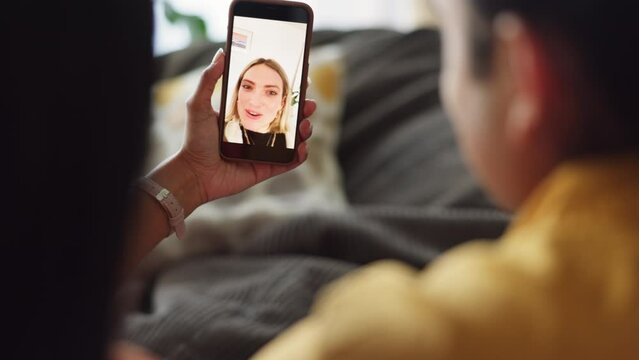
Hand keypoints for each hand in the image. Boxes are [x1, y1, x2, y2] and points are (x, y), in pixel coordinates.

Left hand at [178, 49, 315, 206]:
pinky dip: (300, 155)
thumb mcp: (198, 104)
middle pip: (290, 116)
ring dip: (305, 129)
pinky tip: (301, 147)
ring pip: (294, 137)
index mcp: (248, 113)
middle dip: (304, 108)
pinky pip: (290, 161)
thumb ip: (209, 78)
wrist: (194, 172)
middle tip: (309, 103)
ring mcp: (265, 150)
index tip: (302, 80)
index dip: (289, 90)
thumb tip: (221, 52)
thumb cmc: (195, 139)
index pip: (273, 98)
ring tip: (304, 124)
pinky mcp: (267, 167)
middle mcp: (259, 130)